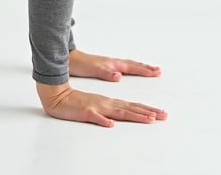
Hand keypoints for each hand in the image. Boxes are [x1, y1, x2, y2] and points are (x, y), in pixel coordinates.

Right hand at [37, 83, 167, 127]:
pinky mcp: (85, 112)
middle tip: (164, 116)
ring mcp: (96, 107)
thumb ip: (108, 111)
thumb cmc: (75, 102)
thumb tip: (120, 120)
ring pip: (118, 112)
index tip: (161, 114)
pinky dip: (103, 120)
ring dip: (134, 115)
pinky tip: (110, 124)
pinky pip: (95, 117)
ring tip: (148, 120)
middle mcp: (106, 103)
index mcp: (109, 102)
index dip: (147, 110)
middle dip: (148, 112)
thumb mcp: (95, 106)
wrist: (56, 95)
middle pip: (130, 108)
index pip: (132, 106)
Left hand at [68, 48, 161, 81]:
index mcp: (112, 65)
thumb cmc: (79, 64)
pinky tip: (128, 72)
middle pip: (132, 65)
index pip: (132, 67)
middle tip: (158, 70)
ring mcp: (108, 64)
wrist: (67, 58)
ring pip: (127, 65)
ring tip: (148, 70)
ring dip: (139, 67)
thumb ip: (106, 73)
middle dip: (145, 68)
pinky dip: (129, 68)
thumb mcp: (93, 70)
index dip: (144, 71)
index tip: (157, 72)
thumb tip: (119, 76)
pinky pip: (121, 67)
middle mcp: (112, 63)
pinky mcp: (104, 67)